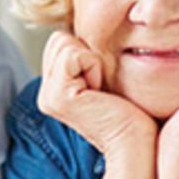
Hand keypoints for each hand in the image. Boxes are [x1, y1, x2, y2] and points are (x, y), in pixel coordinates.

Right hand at [37, 30, 155, 156]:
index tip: (100, 84)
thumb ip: (85, 61)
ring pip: (64, 43)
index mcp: (53, 89)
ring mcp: (48, 96)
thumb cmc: (129, 112)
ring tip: (100, 90)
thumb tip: (85, 36)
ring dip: (91, 61)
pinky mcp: (58, 95)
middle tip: (101, 87)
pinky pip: (74, 55)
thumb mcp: (101, 80)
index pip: (59, 41)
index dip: (86, 53)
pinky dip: (93, 66)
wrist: (134, 143)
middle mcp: (45, 93)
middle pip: (58, 39)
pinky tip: (100, 91)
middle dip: (86, 54)